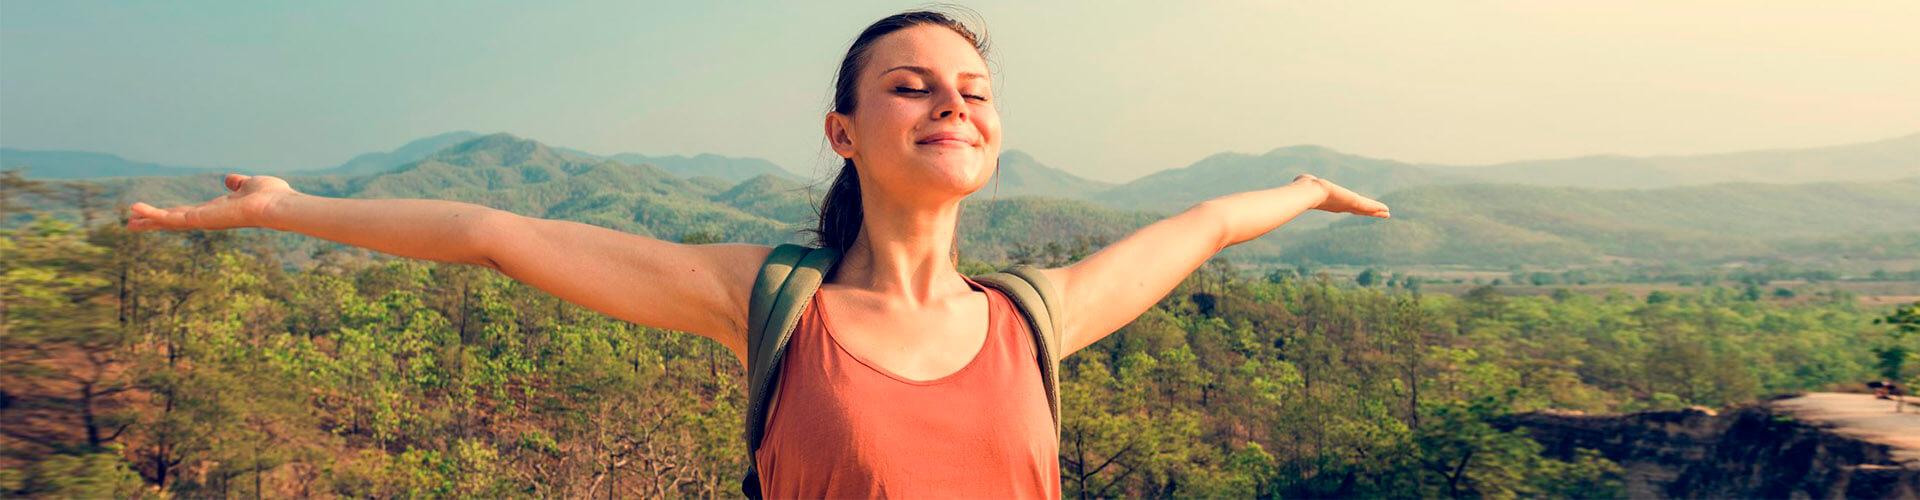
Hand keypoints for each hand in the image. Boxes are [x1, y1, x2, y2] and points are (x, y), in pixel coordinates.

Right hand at [127, 173, 299, 231]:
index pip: (189, 213)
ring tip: (128, 221)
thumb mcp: (250, 184)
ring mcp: (202, 220)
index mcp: (218, 210)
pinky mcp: (199, 220)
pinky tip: (134, 209)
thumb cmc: (271, 197)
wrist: (277, 206)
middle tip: (132, 224)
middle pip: (173, 221)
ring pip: (168, 221)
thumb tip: (230, 179)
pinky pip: (170, 218)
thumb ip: (238, 183)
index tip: (156, 214)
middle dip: (153, 222)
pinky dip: (152, 213)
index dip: (171, 212)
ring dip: (148, 219)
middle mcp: (208, 218)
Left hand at [1295, 174, 1388, 218]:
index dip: (1354, 208)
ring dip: (1376, 211)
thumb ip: (1307, 181)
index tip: (1359, 209)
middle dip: (1369, 212)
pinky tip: (1386, 211)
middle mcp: (1341, 206)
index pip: (1346, 206)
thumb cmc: (1304, 188)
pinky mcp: (1354, 202)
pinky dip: (1377, 208)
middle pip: (1359, 210)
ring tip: (1387, 214)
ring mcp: (1348, 205)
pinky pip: (1368, 206)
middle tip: (1379, 215)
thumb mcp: (1307, 183)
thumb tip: (1301, 179)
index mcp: (1332, 202)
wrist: (1309, 192)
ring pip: (1365, 209)